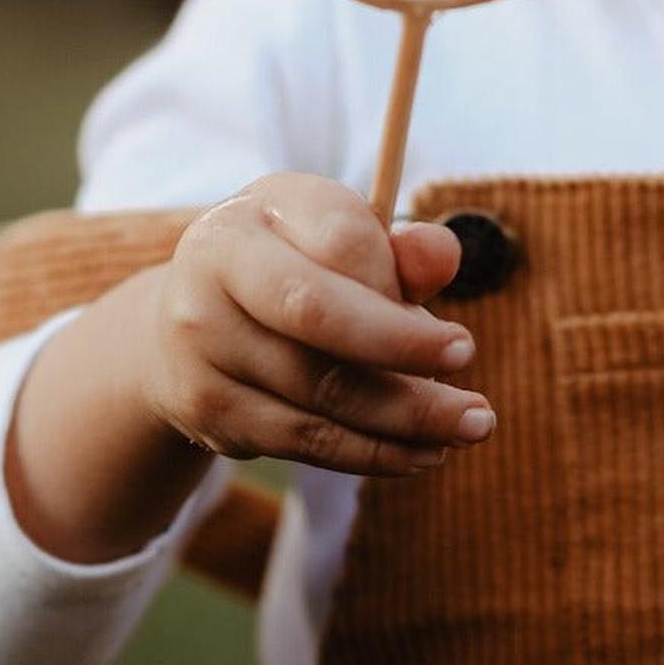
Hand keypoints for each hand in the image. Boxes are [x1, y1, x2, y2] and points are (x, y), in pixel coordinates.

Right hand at [141, 173, 493, 476]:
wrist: (188, 327)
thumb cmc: (292, 273)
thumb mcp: (337, 244)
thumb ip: (397, 250)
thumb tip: (444, 255)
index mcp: (255, 211)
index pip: (340, 240)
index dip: (403, 291)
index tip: (461, 344)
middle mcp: (212, 267)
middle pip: (317, 314)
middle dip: (406, 356)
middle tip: (475, 403)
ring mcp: (200, 340)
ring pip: (317, 389)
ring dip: (405, 418)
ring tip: (468, 428)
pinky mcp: (204, 404)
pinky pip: (301, 438)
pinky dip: (370, 452)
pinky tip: (420, 453)